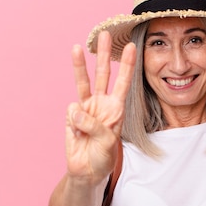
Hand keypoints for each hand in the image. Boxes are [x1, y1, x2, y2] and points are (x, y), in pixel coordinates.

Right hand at [65, 31, 135, 184]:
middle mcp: (102, 104)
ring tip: (76, 47)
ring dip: (79, 65)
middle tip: (105, 34)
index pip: (124, 83)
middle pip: (103, 74)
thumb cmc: (103, 157)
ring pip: (83, 82)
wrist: (86, 171)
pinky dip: (75, 123)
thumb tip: (75, 110)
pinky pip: (72, 112)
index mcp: (117, 109)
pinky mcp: (72, 116)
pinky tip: (79, 134)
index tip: (133, 47)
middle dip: (103, 54)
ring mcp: (86, 108)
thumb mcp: (107, 143)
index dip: (127, 65)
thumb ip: (94, 126)